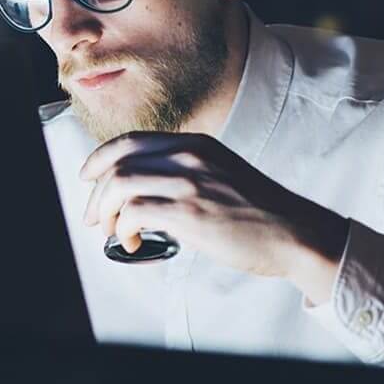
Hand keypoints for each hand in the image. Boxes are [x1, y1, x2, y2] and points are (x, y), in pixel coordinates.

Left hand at [79, 131, 348, 302]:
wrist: (297, 233)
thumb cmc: (257, 211)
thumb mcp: (219, 171)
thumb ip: (182, 170)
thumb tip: (139, 188)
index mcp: (193, 144)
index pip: (128, 141)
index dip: (99, 159)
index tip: (87, 177)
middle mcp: (188, 156)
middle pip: (117, 164)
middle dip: (96, 193)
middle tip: (94, 217)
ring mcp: (189, 183)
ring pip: (119, 186)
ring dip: (106, 212)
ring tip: (113, 231)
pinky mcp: (189, 213)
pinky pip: (135, 213)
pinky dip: (124, 230)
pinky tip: (133, 242)